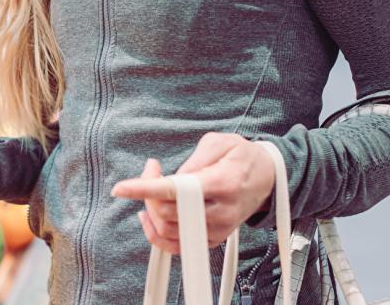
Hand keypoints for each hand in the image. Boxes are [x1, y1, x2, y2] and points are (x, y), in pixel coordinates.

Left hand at [110, 133, 275, 251]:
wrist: (268, 178)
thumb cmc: (242, 157)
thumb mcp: (221, 142)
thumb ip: (195, 158)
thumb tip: (171, 178)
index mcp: (221, 183)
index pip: (176, 190)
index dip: (146, 188)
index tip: (121, 188)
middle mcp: (219, 211)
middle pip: (167, 212)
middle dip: (147, 190)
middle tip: (151, 168)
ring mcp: (217, 229)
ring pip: (168, 231)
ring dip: (151, 208)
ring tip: (152, 186)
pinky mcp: (213, 239)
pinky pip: (176, 246)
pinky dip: (156, 233)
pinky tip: (150, 213)